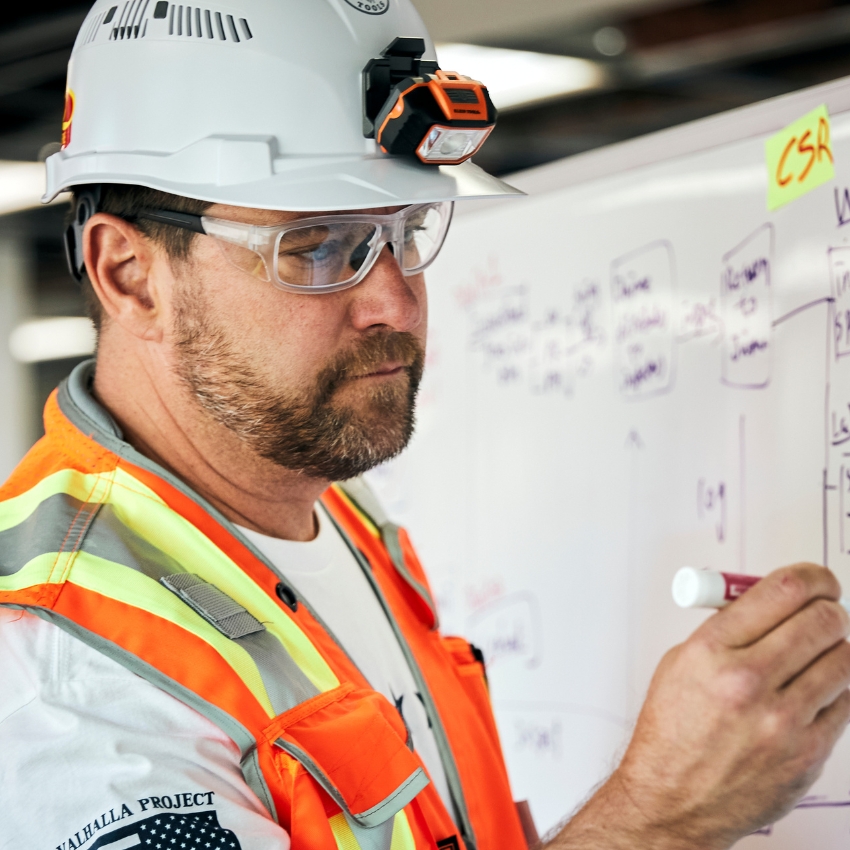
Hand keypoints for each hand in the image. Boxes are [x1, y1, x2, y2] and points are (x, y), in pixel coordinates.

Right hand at [550, 563, 849, 849]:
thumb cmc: (673, 730)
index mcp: (711, 651)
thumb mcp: (681, 661)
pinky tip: (812, 690)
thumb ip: (727, 626)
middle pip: (823, 621)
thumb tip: (775, 598)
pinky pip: (846, 702)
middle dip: (829, 609)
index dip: (811, 577)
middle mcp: (748, 682)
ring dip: (835, 648)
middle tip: (824, 611)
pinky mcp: (808, 753)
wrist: (673, 799)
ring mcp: (783, 721)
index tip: (818, 579)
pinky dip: (835, 688)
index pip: (781, 591)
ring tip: (815, 654)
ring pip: (844, 659)